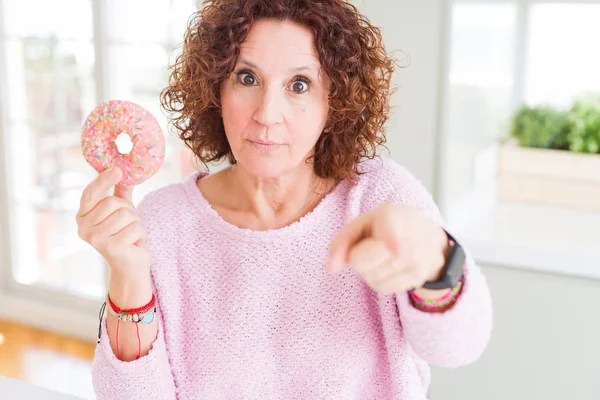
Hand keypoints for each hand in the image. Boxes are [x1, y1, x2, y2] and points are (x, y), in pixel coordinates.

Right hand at [76, 167, 149, 280]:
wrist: (131, 265)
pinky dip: (141, 233)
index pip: (90, 194)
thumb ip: (119, 193)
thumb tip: (123, 171)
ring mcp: (96, 239)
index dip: (103, 180)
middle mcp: (84, 228)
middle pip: (112, 203)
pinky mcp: (111, 248)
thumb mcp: (121, 211)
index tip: (117, 170)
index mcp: (83, 216)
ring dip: (136, 222)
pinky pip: (135, 228)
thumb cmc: (125, 235)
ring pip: (125, 214)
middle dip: (128, 210)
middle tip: (129, 223)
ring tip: (132, 234)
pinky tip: (135, 243)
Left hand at [327, 203, 448, 293]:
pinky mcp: (417, 279)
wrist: (430, 238)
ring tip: (383, 254)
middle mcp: (408, 241)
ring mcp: (415, 262)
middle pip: (361, 262)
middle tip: (372, 244)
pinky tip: (390, 266)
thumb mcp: (365, 222)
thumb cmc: (390, 225)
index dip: (392, 242)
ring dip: (368, 269)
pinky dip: (379, 279)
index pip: (390, 236)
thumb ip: (343, 241)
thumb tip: (331, 269)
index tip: (397, 250)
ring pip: (370, 277)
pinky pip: (381, 287)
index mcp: (393, 217)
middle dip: (358, 257)